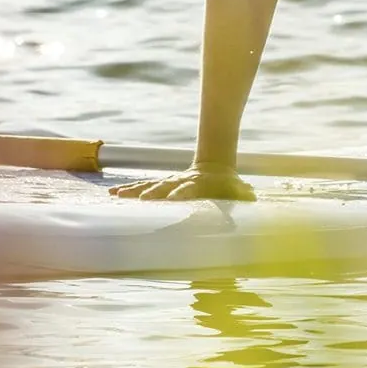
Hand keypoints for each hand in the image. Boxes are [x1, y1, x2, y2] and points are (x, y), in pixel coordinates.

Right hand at [112, 166, 253, 202]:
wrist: (214, 167)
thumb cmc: (227, 184)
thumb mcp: (237, 188)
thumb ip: (243, 193)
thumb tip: (252, 195)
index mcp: (197, 184)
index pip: (187, 189)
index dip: (180, 194)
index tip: (171, 200)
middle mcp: (179, 181)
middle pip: (163, 187)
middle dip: (152, 193)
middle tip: (141, 200)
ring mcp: (169, 182)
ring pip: (149, 185)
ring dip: (134, 191)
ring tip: (117, 195)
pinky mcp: (161, 184)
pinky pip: (143, 187)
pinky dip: (129, 190)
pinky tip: (114, 193)